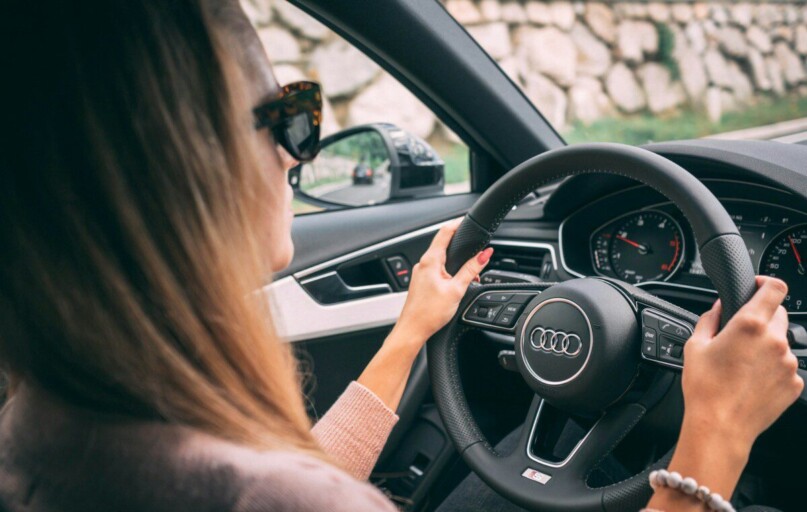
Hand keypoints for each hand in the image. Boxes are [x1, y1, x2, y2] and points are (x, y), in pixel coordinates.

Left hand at [358, 219, 491, 409]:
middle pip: (444, 245)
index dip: (457, 224)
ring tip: (470, 274)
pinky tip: (457, 284)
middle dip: (461, 247)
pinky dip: (449, 272)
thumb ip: (471, 270)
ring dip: (457, 263)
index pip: (445, 232)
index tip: (467, 220)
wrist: (412, 330)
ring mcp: (421, 273)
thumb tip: (484, 255)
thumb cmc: (429, 313)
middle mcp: (423, 264)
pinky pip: (437, 270)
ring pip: (441, 259)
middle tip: (477, 252)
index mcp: (430, 260)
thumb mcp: (456, 289)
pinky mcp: (421, 282)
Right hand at [647, 276, 802, 509]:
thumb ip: (710, 319)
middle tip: (741, 333)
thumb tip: (720, 307)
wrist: (720, 427)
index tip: (758, 287)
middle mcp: (775, 341)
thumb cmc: (705, 388)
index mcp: (750, 325)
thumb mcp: (695, 346)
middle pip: (779, 313)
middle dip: (762, 316)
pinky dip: (772, 368)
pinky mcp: (795, 383)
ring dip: (767, 344)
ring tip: (743, 364)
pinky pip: (786, 366)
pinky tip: (752, 379)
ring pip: (782, 341)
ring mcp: (788, 363)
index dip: (767, 283)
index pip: (775, 288)